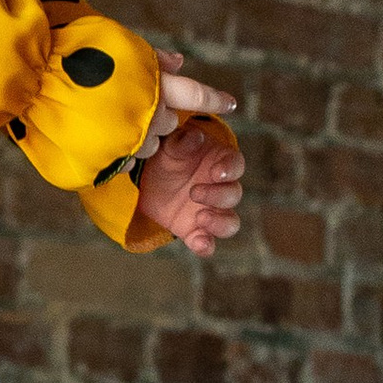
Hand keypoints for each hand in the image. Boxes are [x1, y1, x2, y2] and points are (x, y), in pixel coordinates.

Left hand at [140, 113, 244, 255]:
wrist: (147, 179)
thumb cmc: (167, 156)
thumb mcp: (169, 146)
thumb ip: (182, 141)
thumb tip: (195, 137)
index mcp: (219, 162)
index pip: (236, 165)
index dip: (230, 170)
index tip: (216, 173)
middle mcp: (220, 189)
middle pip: (234, 195)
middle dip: (218, 195)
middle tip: (194, 192)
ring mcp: (210, 211)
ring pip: (230, 223)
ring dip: (220, 223)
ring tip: (200, 217)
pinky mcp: (195, 230)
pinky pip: (208, 243)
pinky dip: (206, 245)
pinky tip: (199, 244)